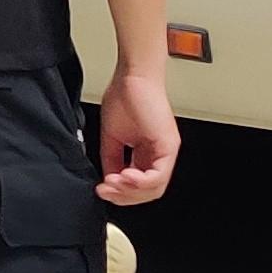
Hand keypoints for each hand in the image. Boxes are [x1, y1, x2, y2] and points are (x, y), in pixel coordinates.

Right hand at [95, 64, 179, 204]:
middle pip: (147, 192)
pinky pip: (159, 176)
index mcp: (147, 153)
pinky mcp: (168, 145)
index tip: (102, 188)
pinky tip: (124, 176)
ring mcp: (166, 151)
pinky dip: (140, 182)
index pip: (139, 186)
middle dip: (124, 196)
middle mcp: (160, 154)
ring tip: (113, 183)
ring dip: (130, 191)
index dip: (120, 193)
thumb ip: (112, 159)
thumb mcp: (112, 136)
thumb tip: (108, 180)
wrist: (132, 76)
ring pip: (154, 188)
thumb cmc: (124, 96)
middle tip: (106, 190)